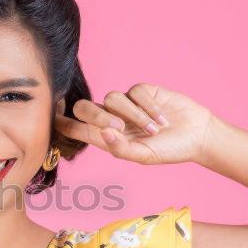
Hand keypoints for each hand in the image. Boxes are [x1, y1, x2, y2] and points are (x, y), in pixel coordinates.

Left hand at [54, 83, 213, 164]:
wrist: (196, 135)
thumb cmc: (169, 150)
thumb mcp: (145, 156)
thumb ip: (122, 149)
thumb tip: (104, 134)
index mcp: (107, 137)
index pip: (77, 128)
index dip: (62, 123)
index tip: (50, 119)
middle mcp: (112, 118)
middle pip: (85, 107)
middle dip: (95, 115)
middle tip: (117, 127)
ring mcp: (127, 103)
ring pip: (112, 98)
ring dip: (134, 115)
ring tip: (154, 129)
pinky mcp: (143, 91)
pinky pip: (135, 92)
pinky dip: (148, 106)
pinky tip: (162, 119)